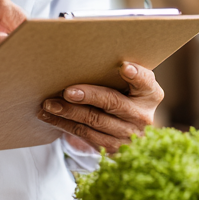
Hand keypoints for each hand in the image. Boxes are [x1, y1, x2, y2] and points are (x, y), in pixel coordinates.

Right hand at [0, 0, 25, 120]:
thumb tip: (33, 29)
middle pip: (9, 34)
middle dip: (26, 46)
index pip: (1, 5)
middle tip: (34, 55)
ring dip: (20, 65)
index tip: (28, 31)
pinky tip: (9, 84)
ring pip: (7, 57)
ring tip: (24, 70)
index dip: (20, 18)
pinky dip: (8, 80)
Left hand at [38, 62, 162, 152]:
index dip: (136, 75)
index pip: (145, 82)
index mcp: (149, 94)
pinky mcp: (112, 148)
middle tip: (67, 92)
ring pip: (93, 121)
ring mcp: (128, 135)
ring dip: (68, 112)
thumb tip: (75, 51)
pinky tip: (49, 116)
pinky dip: (64, 124)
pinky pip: (84, 134)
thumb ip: (111, 71)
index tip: (124, 67)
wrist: (127, 129)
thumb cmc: (121, 94)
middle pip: (112, 103)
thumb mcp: (126, 84)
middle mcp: (142, 116)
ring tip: (49, 104)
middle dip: (87, 96)